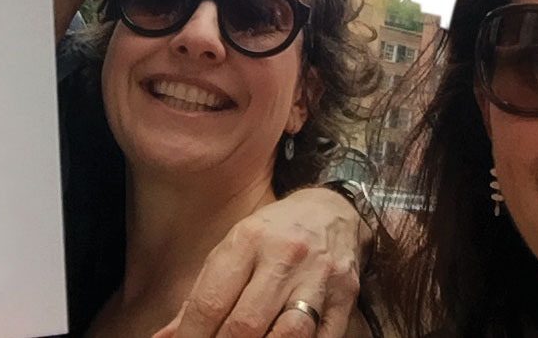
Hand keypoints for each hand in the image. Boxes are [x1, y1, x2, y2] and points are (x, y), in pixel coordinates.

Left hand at [152, 187, 366, 337]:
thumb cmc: (273, 235)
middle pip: (246, 324)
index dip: (191, 337)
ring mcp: (319, 276)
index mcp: (248, 240)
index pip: (210, 302)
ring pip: (288, 335)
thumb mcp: (232, 250)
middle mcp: (285, 255)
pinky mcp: (346, 295)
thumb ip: (200, 296)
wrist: (331, 211)